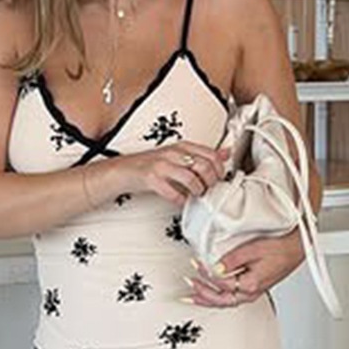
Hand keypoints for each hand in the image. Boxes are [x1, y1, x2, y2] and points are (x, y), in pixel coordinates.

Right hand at [115, 140, 229, 204]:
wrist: (124, 170)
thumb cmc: (152, 165)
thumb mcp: (179, 155)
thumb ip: (202, 155)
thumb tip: (225, 153)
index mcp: (182, 146)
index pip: (211, 154)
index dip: (219, 169)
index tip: (218, 178)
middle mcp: (173, 153)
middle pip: (204, 167)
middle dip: (210, 182)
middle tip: (208, 189)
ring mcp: (162, 165)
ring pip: (191, 179)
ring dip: (197, 191)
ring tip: (196, 195)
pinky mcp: (151, 179)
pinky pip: (173, 193)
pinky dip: (181, 201)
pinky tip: (181, 202)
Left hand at [188, 231, 305, 308]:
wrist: (297, 248)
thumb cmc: (281, 248)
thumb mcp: (254, 249)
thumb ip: (232, 260)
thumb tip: (215, 268)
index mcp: (250, 285)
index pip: (221, 283)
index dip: (206, 274)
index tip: (196, 264)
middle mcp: (250, 293)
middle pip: (219, 300)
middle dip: (201, 294)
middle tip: (188, 284)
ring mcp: (251, 293)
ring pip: (224, 302)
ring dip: (206, 299)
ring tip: (192, 296)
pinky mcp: (252, 289)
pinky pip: (230, 298)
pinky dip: (217, 297)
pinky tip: (210, 294)